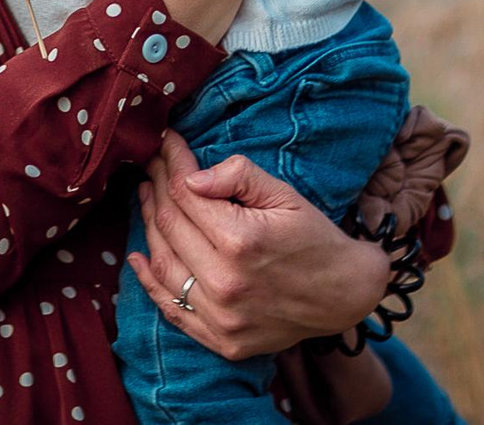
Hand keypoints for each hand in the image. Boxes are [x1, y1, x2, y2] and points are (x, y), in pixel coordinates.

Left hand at [126, 130, 390, 358]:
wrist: (345, 295)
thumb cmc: (315, 237)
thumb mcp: (286, 195)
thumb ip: (239, 176)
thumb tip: (192, 177)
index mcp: (241, 240)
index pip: (186, 193)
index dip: (171, 164)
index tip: (165, 142)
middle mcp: (225, 283)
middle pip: (170, 226)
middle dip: (157, 188)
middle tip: (152, 166)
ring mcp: (221, 317)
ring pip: (164, 265)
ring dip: (149, 227)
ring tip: (146, 198)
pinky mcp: (221, 341)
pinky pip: (173, 310)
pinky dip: (149, 282)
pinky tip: (138, 257)